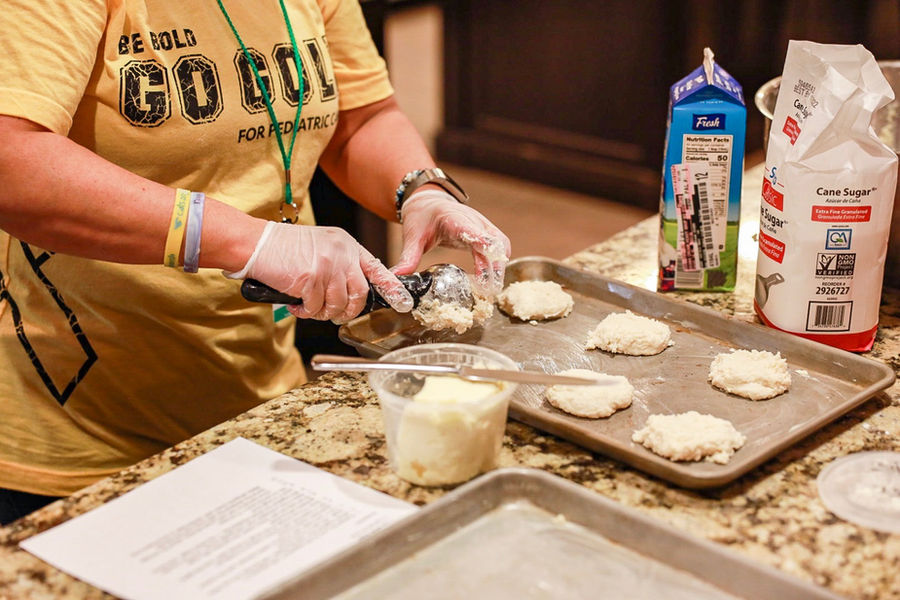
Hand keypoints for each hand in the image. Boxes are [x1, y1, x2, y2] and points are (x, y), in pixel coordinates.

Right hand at [231, 222, 413, 321]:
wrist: (256, 244)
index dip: (391, 289)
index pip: (377, 269)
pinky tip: (295, 302)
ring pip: (337, 305)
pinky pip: (315, 308)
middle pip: (360, 294)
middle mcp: (341, 253)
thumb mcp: (322, 248)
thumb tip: (353, 292)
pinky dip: (304, 311)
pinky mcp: (311, 278)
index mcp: (347, 245)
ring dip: (322, 312)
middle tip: (333, 314)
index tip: (404, 302)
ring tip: (308, 305)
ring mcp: (327, 265)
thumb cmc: (285, 249)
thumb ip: (340, 265)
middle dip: (348, 311)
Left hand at [394, 190, 510, 295]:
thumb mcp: (412, 237)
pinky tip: (492, 281)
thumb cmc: (422, 217)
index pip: (470, 229)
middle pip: (492, 240)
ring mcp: (482, 226)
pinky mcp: (486, 233)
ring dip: (499, 266)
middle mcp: (472, 220)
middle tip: (489, 289)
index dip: (481, 241)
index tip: (490, 254)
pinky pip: (499, 248)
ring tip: (492, 290)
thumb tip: (397, 278)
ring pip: (500, 245)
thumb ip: (408, 258)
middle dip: (494, 264)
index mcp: (452, 218)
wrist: (428, 202)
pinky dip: (498, 263)